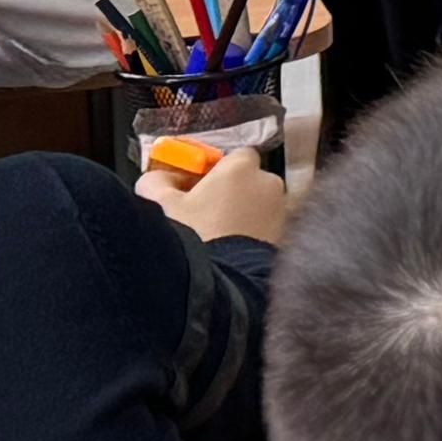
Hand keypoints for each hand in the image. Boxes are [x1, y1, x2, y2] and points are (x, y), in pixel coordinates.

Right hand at [144, 146, 290, 247]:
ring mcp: (280, 211)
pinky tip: (228, 249)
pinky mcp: (284, 237)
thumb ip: (157, 181)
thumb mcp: (159, 205)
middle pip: (247, 180)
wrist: (221, 284)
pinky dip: (250, 233)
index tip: (196, 184)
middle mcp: (268, 183)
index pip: (234, 156)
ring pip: (257, 205)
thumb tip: (160, 177)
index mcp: (241, 168)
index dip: (215, 169)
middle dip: (228, 193)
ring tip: (213, 235)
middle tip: (201, 213)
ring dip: (240, 214)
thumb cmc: (192, 238)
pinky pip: (265, 227)